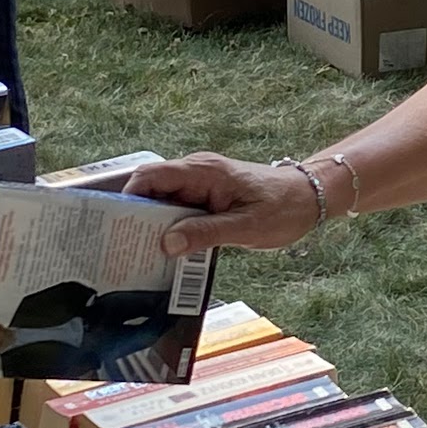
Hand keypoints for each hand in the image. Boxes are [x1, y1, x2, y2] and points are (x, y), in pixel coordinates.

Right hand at [132, 150, 332, 254]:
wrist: (310, 197)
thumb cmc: (284, 208)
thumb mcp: (246, 227)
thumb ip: (206, 233)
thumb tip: (166, 243)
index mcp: (204, 172)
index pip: (151, 176)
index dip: (129, 197)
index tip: (116, 225)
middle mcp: (197, 173)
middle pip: (151, 189)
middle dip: (134, 216)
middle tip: (120, 247)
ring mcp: (200, 185)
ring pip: (162, 202)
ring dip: (151, 226)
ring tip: (136, 254)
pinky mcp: (206, 198)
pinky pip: (178, 210)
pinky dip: (169, 228)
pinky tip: (164, 253)